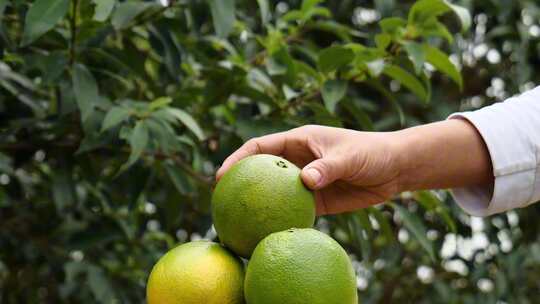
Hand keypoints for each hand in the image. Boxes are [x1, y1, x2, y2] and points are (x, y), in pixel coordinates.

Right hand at [216, 125, 401, 214]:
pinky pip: (294, 211)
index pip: (260, 147)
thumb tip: (304, 181)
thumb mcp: (349, 156)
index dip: (238, 158)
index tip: (222, 174)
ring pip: (275, 194)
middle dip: (241, 183)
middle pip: (262, 172)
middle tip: (221, 202)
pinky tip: (272, 232)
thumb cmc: (371, 151)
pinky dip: (282, 219)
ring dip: (260, 205)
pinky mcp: (317, 200)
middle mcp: (297, 161)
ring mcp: (305, 182)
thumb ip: (327, 167)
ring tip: (240, 222)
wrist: (394, 168)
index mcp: (298, 142)